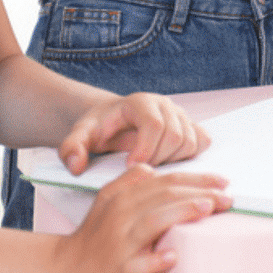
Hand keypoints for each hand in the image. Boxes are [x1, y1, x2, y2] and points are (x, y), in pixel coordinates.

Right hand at [50, 163, 229, 272]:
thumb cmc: (92, 239)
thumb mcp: (105, 201)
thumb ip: (128, 182)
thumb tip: (152, 168)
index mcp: (121, 197)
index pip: (165, 181)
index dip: (196, 178)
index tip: (221, 181)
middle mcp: (121, 216)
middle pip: (164, 196)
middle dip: (199, 193)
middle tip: (227, 197)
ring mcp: (120, 244)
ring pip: (153, 222)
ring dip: (182, 213)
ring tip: (207, 209)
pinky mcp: (119, 271)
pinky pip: (140, 264)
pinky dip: (157, 259)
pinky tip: (174, 255)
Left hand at [59, 93, 210, 174]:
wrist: (112, 121)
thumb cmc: (99, 129)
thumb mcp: (79, 136)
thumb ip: (71, 148)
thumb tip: (76, 165)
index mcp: (140, 102)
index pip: (154, 124)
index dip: (145, 149)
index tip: (130, 166)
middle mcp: (165, 104)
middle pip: (176, 135)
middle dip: (158, 159)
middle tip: (139, 170)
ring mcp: (181, 114)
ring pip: (190, 141)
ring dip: (172, 160)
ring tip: (150, 166)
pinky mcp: (191, 125)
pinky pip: (201, 142)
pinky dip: (188, 156)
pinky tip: (167, 162)